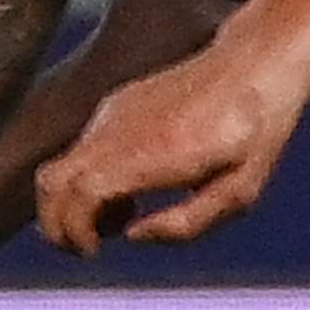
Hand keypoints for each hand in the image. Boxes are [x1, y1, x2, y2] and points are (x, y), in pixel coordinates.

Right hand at [33, 24, 309, 251]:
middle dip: (55, 225)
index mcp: (155, 152)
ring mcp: (115, 112)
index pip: (82, 192)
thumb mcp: (240, 190)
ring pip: (60, 165)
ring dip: (73, 204)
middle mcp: (123, 129)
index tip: (94, 251)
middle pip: (52, 181)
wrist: (256, 58)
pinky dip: (87, 181)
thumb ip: (186, 224)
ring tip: (119, 218)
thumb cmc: (257, 130)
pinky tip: (130, 191)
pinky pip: (80, 150)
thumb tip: (132, 236)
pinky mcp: (117, 104)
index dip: (73, 229)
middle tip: (88, 247)